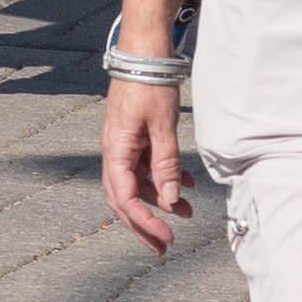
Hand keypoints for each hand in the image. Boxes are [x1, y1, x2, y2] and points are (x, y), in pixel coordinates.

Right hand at [98, 74, 190, 252]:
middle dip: (144, 224)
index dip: (143, 221)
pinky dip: (163, 179)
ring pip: (137, 185)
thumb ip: (167, 165)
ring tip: (186, 215)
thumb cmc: (150, 87)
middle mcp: (114, 152)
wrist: (144, 54)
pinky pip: (145, 167)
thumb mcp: (162, 128)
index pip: (124, 199)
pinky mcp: (134, 138)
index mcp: (116, 151)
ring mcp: (123, 145)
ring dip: (159, 201)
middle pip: (124, 199)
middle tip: (163, 246)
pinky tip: (186, 185)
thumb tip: (170, 199)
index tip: (164, 238)